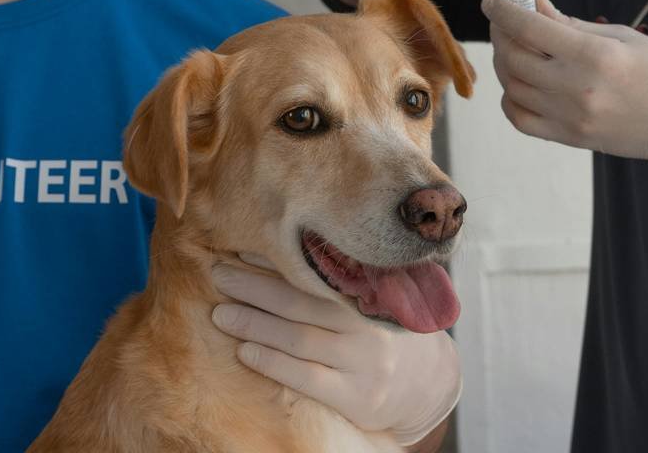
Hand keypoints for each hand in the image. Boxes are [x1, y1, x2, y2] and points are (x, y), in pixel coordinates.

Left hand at [211, 260, 461, 444]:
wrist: (427, 384)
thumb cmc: (382, 332)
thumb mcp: (373, 299)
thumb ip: (340, 281)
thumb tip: (278, 250)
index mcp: (372, 293)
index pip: (317, 272)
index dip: (277, 261)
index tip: (242, 250)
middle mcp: (370, 325)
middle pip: (301, 301)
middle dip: (255, 287)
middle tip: (219, 275)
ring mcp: (365, 363)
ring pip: (299, 339)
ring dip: (255, 324)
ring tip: (221, 314)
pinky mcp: (358, 397)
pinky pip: (307, 378)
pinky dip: (273, 363)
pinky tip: (246, 352)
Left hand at [481, 0, 647, 180]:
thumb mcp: (623, 36)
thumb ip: (572, 23)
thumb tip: (534, 3)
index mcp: (595, 56)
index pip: (529, 28)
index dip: (503, 11)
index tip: (492, 1)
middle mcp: (577, 88)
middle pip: (514, 57)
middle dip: (502, 33)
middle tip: (507, 22)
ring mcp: (571, 118)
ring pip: (512, 87)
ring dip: (506, 64)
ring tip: (517, 49)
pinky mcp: (571, 139)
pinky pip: (521, 119)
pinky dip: (512, 98)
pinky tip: (522, 83)